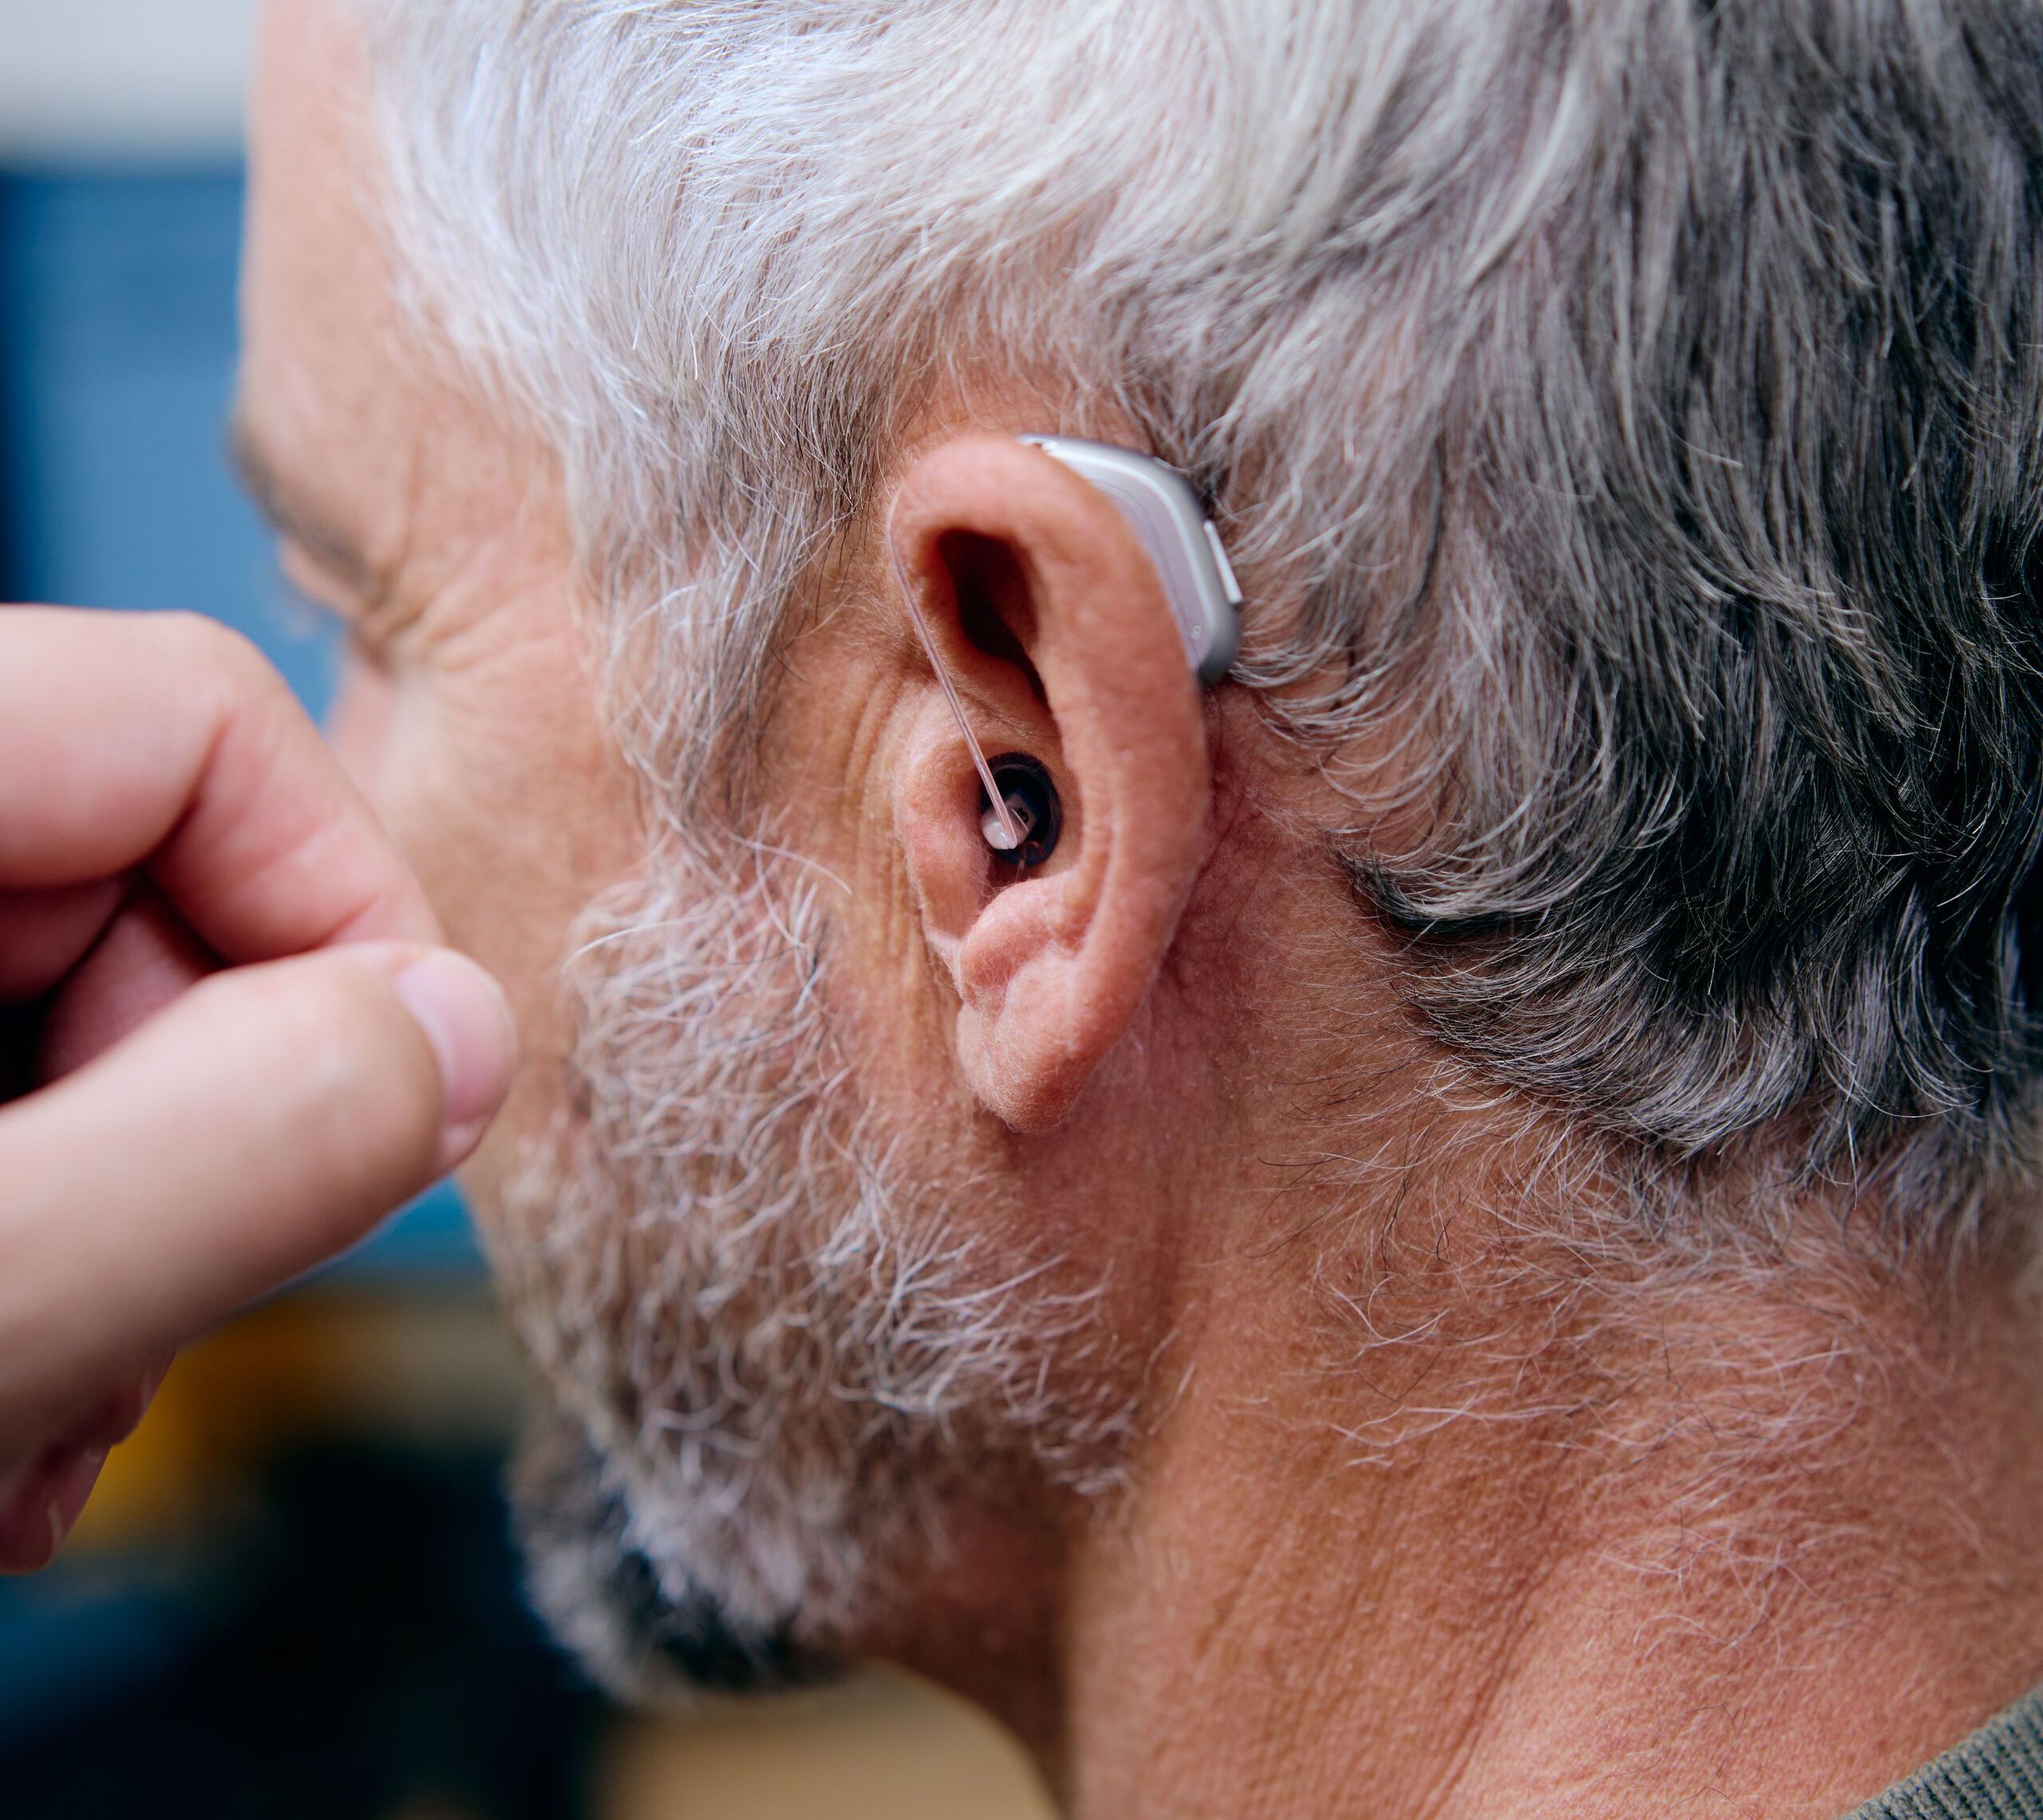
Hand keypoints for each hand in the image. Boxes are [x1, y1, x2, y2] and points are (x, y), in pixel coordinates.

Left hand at [0, 608, 516, 1569]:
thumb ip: (227, 1150)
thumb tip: (464, 1037)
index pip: (194, 717)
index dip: (348, 910)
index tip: (394, 1116)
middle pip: (150, 871)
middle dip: (218, 1123)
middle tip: (168, 1336)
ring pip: (77, 1001)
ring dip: (133, 1227)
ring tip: (51, 1426)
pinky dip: (47, 1239)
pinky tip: (7, 1397)